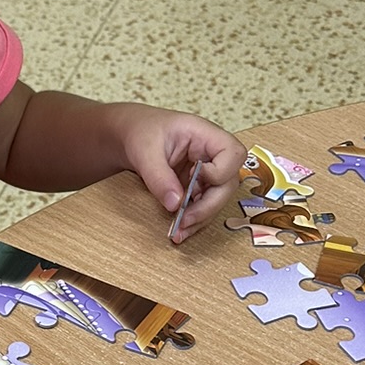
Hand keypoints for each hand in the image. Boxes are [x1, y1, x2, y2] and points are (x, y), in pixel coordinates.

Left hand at [115, 107, 246, 243]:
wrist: (131, 136)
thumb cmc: (141, 131)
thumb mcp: (145, 151)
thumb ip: (159, 177)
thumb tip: (175, 204)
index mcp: (206, 135)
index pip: (233, 154)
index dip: (220, 171)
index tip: (195, 177)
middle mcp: (212, 154)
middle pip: (228, 183)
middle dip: (208, 205)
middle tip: (184, 221)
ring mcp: (208, 171)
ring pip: (218, 199)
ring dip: (201, 218)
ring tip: (179, 232)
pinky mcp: (198, 186)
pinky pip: (204, 205)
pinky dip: (193, 219)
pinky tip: (179, 229)